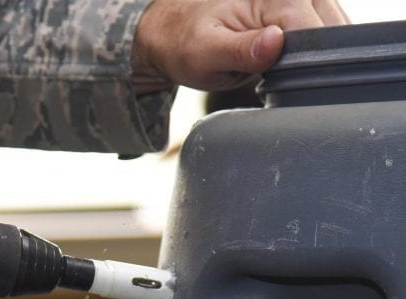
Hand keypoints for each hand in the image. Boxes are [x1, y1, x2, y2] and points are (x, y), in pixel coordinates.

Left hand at [132, 0, 349, 91]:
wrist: (172, 30)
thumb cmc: (184, 43)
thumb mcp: (204, 55)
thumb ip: (241, 52)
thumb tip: (275, 42)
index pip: (316, 33)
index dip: (308, 65)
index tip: (288, 84)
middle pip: (332, 31)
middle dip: (312, 61)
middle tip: (277, 79)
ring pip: (334, 30)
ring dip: (315, 56)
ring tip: (280, 69)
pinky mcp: (303, 4)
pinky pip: (324, 29)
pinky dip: (313, 50)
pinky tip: (291, 62)